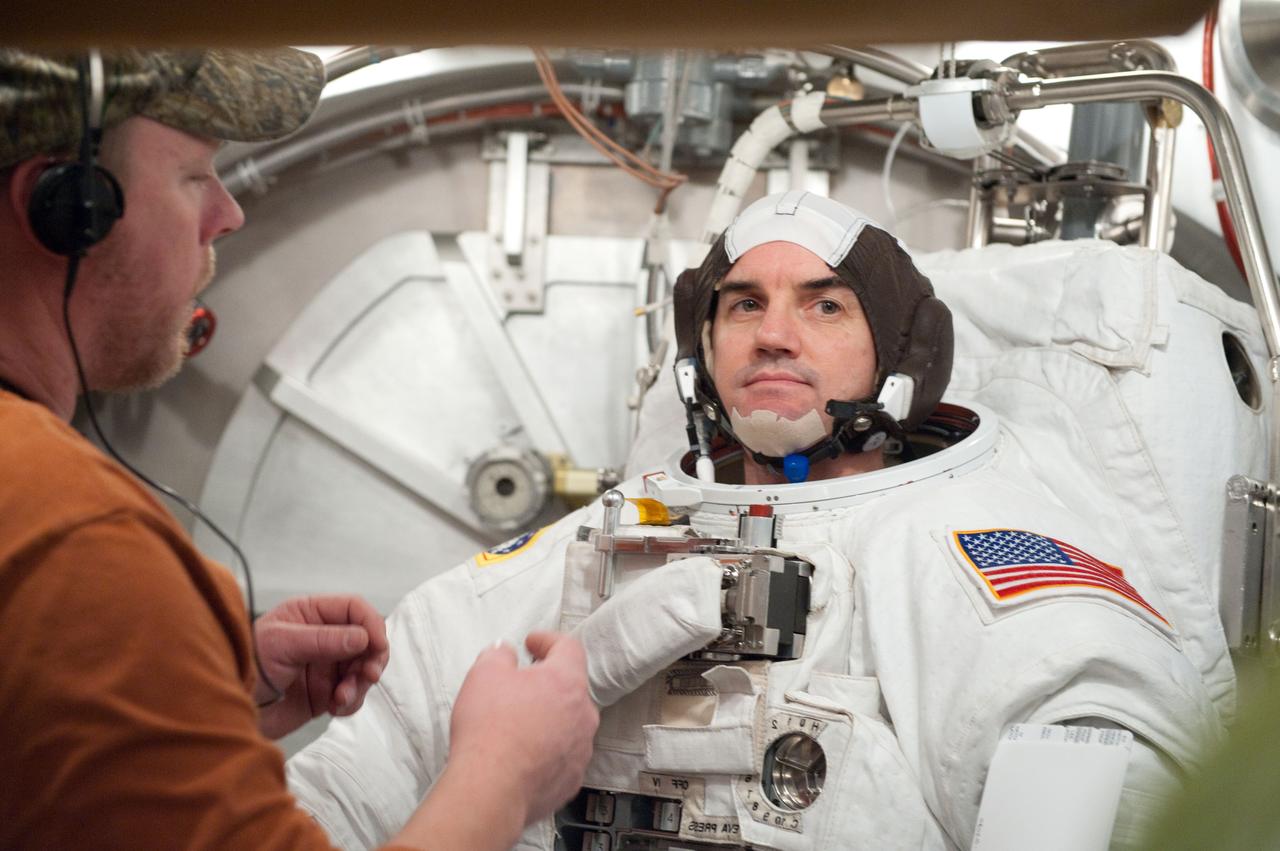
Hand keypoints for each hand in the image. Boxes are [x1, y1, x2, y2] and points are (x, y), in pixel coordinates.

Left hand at [252, 595, 389, 738]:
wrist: (224, 708)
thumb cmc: (245, 664)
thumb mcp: (282, 645)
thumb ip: (324, 640)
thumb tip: (364, 637)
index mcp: (311, 614)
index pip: (354, 609)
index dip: (371, 624)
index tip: (377, 646)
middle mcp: (323, 637)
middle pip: (366, 640)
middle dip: (371, 659)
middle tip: (368, 676)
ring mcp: (325, 667)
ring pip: (362, 670)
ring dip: (359, 685)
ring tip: (340, 699)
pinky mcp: (324, 694)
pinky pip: (352, 696)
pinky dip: (351, 703)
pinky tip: (334, 709)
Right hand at [448, 632, 599, 827]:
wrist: (490, 790)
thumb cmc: (489, 731)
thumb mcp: (484, 674)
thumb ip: (498, 655)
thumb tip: (503, 653)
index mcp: (566, 682)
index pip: (568, 648)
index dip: (548, 640)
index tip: (532, 643)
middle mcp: (583, 714)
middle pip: (570, 688)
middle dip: (546, 683)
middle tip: (520, 686)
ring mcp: (580, 749)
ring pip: (569, 724)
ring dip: (548, 719)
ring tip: (517, 725)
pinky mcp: (571, 779)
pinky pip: (562, 755)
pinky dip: (546, 750)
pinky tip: (522, 754)